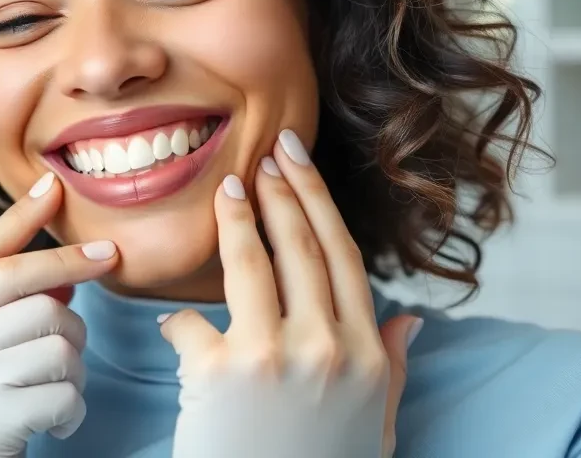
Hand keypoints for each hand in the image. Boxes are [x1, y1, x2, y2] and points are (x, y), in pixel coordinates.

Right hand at [0, 172, 119, 457]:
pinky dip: (73, 409)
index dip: (21, 219)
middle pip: (29, 291)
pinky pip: (64, 392)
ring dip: (74, 367)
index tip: (55, 188)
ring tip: (57, 390)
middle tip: (90, 299)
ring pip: (57, 340)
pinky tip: (56, 423)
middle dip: (71, 295)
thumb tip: (64, 278)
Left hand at [159, 130, 421, 457]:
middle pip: (302, 247)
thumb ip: (391, 368)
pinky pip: (190, 324)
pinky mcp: (219, 376)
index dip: (317, 199)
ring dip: (237, 218)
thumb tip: (409, 318)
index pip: (343, 256)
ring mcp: (273, 358)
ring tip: (227, 187)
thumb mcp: (373, 427)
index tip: (297, 159)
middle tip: (265, 153)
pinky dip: (178, 320)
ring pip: (252, 265)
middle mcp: (327, 348)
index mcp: (366, 355)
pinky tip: (172, 317)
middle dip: (281, 191)